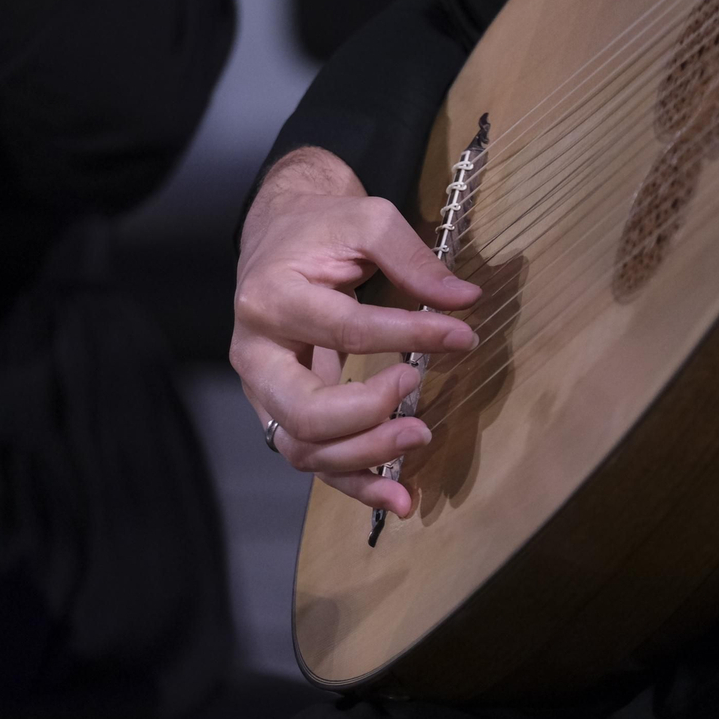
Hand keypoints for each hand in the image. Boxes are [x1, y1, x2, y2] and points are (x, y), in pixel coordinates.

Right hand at [232, 147, 481, 516]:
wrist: (278, 237)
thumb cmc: (320, 230)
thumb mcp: (366, 220)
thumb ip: (413, 259)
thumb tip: (463, 302)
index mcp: (271, 298)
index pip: (345, 328)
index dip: (410, 334)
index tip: (463, 335)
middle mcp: (256, 353)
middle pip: (302, 411)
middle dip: (368, 417)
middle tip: (418, 400)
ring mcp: (263, 391)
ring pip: (303, 449)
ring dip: (365, 457)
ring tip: (419, 437)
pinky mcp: (280, 412)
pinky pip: (313, 460)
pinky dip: (355, 486)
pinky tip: (400, 498)